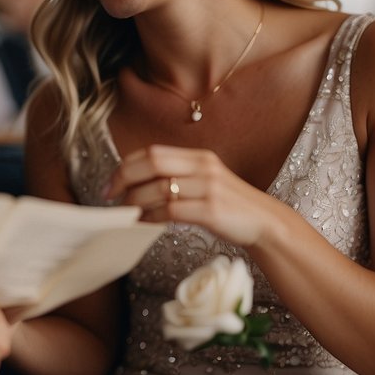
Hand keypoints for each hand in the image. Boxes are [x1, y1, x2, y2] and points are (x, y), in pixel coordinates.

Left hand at [105, 144, 278, 246]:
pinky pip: (171, 210)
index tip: (112, 182)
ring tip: (127, 213)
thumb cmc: (228, 204)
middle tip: (111, 196)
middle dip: (125, 179)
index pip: (153, 152)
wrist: (264, 222)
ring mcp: (209, 188)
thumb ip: (177, 176)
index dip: (127, 165)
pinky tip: (145, 223)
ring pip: (159, 189)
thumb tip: (136, 183)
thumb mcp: (204, 180)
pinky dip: (151, 217)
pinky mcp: (212, 210)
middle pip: (152, 164)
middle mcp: (203, 167)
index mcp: (198, 157)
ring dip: (136, 202)